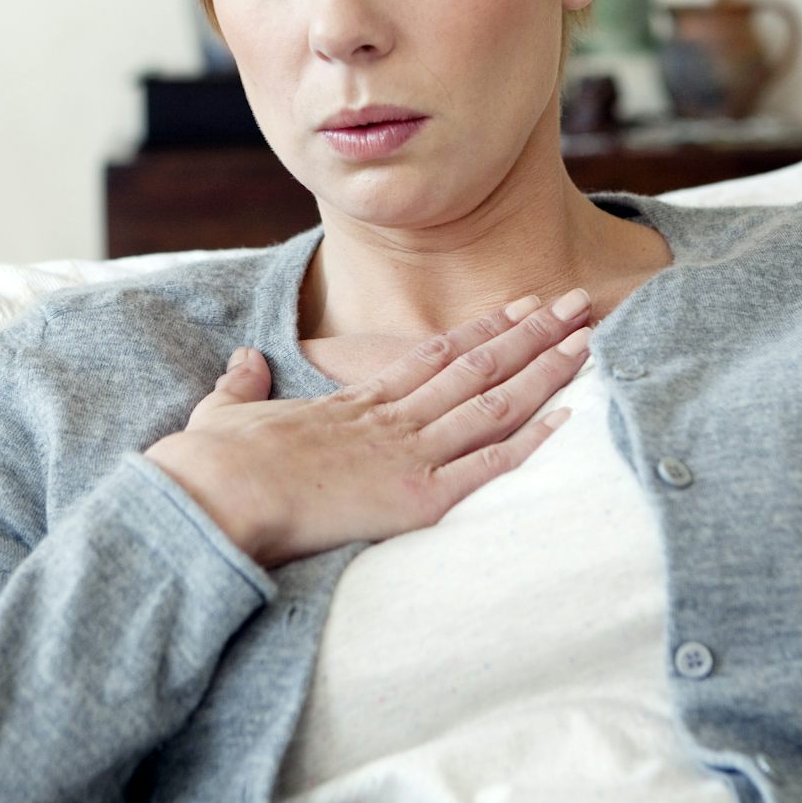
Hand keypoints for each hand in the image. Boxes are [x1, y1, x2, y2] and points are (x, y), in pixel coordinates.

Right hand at [144, 290, 592, 568]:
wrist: (217, 491)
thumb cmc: (215, 462)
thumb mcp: (224, 410)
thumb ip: (241, 386)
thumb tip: (243, 361)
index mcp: (352, 403)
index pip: (433, 357)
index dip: (482, 331)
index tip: (518, 308)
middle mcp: (391, 419)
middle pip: (478, 366)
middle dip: (532, 335)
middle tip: (576, 304)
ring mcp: (408, 454)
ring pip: (493, 403)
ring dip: (544, 371)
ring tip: (587, 342)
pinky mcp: (416, 498)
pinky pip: (486, 465)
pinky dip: (531, 442)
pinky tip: (567, 419)